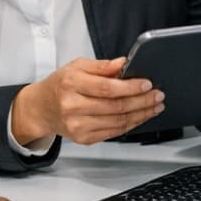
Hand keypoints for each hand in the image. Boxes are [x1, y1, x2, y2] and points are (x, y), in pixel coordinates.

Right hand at [12, 57, 164, 145]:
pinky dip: (131, 124)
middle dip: (142, 101)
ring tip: (155, 106)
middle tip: (158, 95)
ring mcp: (78, 126)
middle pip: (115, 107)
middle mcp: (73, 107)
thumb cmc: (61, 85)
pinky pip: (114, 132)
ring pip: (118, 122)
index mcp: (71, 84)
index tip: (147, 84)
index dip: (130, 87)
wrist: (43, 108)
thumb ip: (101, 66)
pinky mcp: (84, 138)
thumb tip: (123, 63)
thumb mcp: (77, 66)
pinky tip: (141, 116)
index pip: (106, 88)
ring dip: (141, 114)